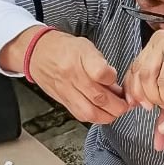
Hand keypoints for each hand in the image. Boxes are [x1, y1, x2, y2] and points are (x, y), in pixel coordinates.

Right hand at [0, 27, 129, 124]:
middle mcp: (73, 75)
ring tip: (116, 110)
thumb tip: (117, 85)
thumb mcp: (87, 47)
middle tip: (126, 103)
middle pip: (99, 97)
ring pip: (90, 111)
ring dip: (108, 115)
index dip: (112, 79)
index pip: (100, 72)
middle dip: (118, 104)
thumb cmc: (65, 48)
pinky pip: (81, 115)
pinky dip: (95, 117)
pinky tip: (102, 113)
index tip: (116, 79)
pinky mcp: (63, 100)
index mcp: (80, 56)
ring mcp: (67, 90)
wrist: (38, 53)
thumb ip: (103, 65)